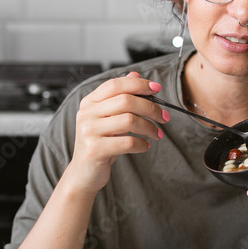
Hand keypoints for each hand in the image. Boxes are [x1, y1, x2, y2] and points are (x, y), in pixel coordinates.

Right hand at [64, 71, 168, 193]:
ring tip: (157, 134)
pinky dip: (142, 144)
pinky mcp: (95, 150)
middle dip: (151, 108)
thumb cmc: (99, 144)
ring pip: (129, 120)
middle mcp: (86, 114)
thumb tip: (135, 74)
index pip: (115, 84)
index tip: (156, 89)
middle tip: (164, 117)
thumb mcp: (108, 118)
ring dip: (149, 127)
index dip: (138, 84)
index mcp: (89, 102)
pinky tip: (145, 146)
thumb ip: (119, 97)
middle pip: (126, 101)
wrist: (83, 173)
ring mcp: (89, 131)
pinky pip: (127, 142)